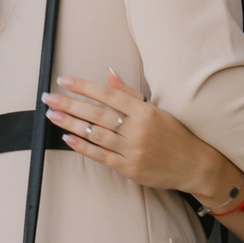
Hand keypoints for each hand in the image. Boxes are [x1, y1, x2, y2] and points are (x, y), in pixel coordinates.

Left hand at [44, 73, 236, 203]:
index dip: (84, 87)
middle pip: (97, 114)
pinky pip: (101, 156)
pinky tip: (67, 138)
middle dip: (70, 105)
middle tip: (48, 98)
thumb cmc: (175, 134)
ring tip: (52, 115)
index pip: (107, 95)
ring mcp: (133, 151)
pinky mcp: (129, 169)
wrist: (195, 165)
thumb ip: (130, 94)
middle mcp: (138, 130)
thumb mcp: (156, 109)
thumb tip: (108, 73)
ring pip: (95, 134)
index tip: (64, 80)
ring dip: (71, 124)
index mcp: (144, 111)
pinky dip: (83, 147)